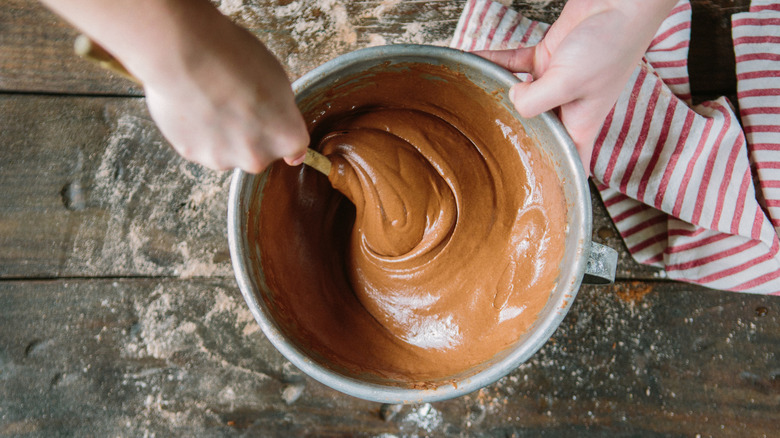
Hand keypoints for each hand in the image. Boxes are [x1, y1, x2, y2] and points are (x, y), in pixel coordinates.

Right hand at [42, 0, 308, 172]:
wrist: (180, 49)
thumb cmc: (229, 50)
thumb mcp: (270, 72)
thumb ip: (277, 106)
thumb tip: (275, 126)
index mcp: (286, 133)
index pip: (296, 150)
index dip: (283, 137)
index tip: (277, 131)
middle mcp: (259, 155)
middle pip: (257, 155)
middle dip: (247, 133)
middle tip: (229, 101)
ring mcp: (223, 159)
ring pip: (225, 152)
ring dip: (219, 133)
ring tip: (204, 98)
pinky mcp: (192, 155)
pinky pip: (199, 148)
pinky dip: (194, 131)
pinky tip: (187, 104)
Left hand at [475, 0, 676, 172]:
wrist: (623, 2)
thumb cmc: (610, 44)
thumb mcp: (569, 82)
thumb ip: (534, 100)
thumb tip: (510, 99)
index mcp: (581, 124)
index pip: (570, 162)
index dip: (557, 181)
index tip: (536, 197)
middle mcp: (568, 107)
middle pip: (536, 131)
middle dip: (514, 139)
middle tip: (484, 152)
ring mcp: (556, 81)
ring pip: (520, 97)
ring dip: (497, 97)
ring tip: (470, 106)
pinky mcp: (548, 56)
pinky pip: (513, 64)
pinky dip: (493, 61)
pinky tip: (473, 61)